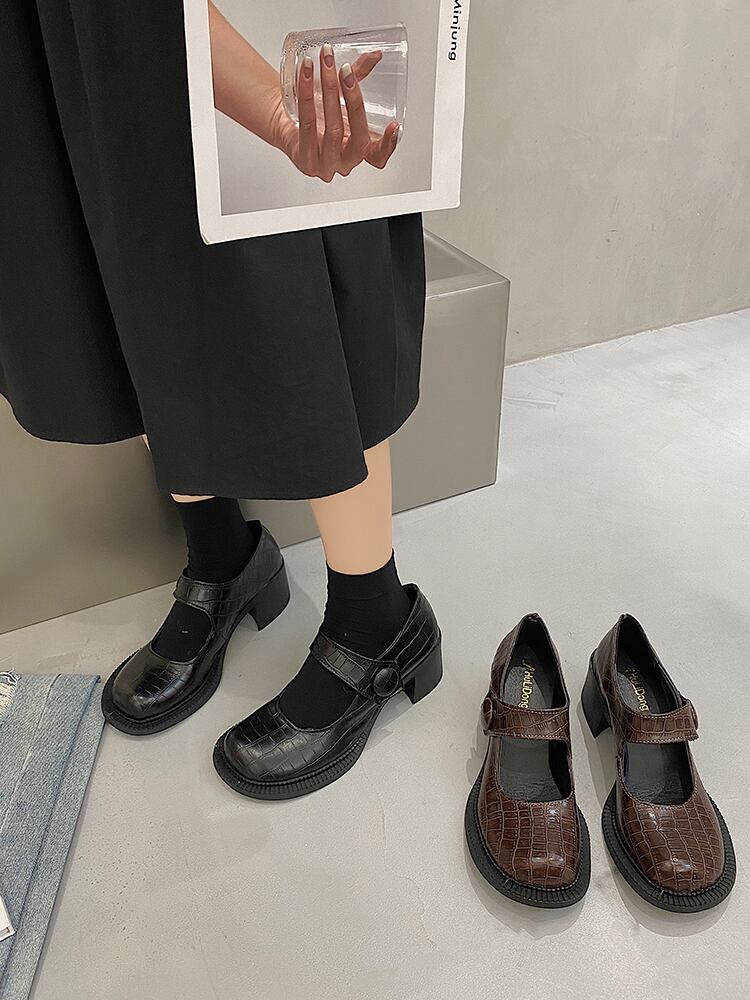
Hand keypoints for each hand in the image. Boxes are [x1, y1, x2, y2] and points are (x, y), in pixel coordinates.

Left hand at [272, 44, 400, 181]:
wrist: (283, 123)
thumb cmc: (317, 115)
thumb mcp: (340, 98)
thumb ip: (357, 77)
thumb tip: (375, 54)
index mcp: (357, 153)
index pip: (378, 157)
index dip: (388, 144)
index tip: (394, 125)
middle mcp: (344, 163)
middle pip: (357, 136)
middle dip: (353, 98)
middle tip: (345, 69)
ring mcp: (324, 164)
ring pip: (332, 128)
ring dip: (329, 90)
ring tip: (325, 62)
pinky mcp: (303, 158)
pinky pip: (308, 124)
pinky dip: (307, 94)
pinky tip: (306, 73)